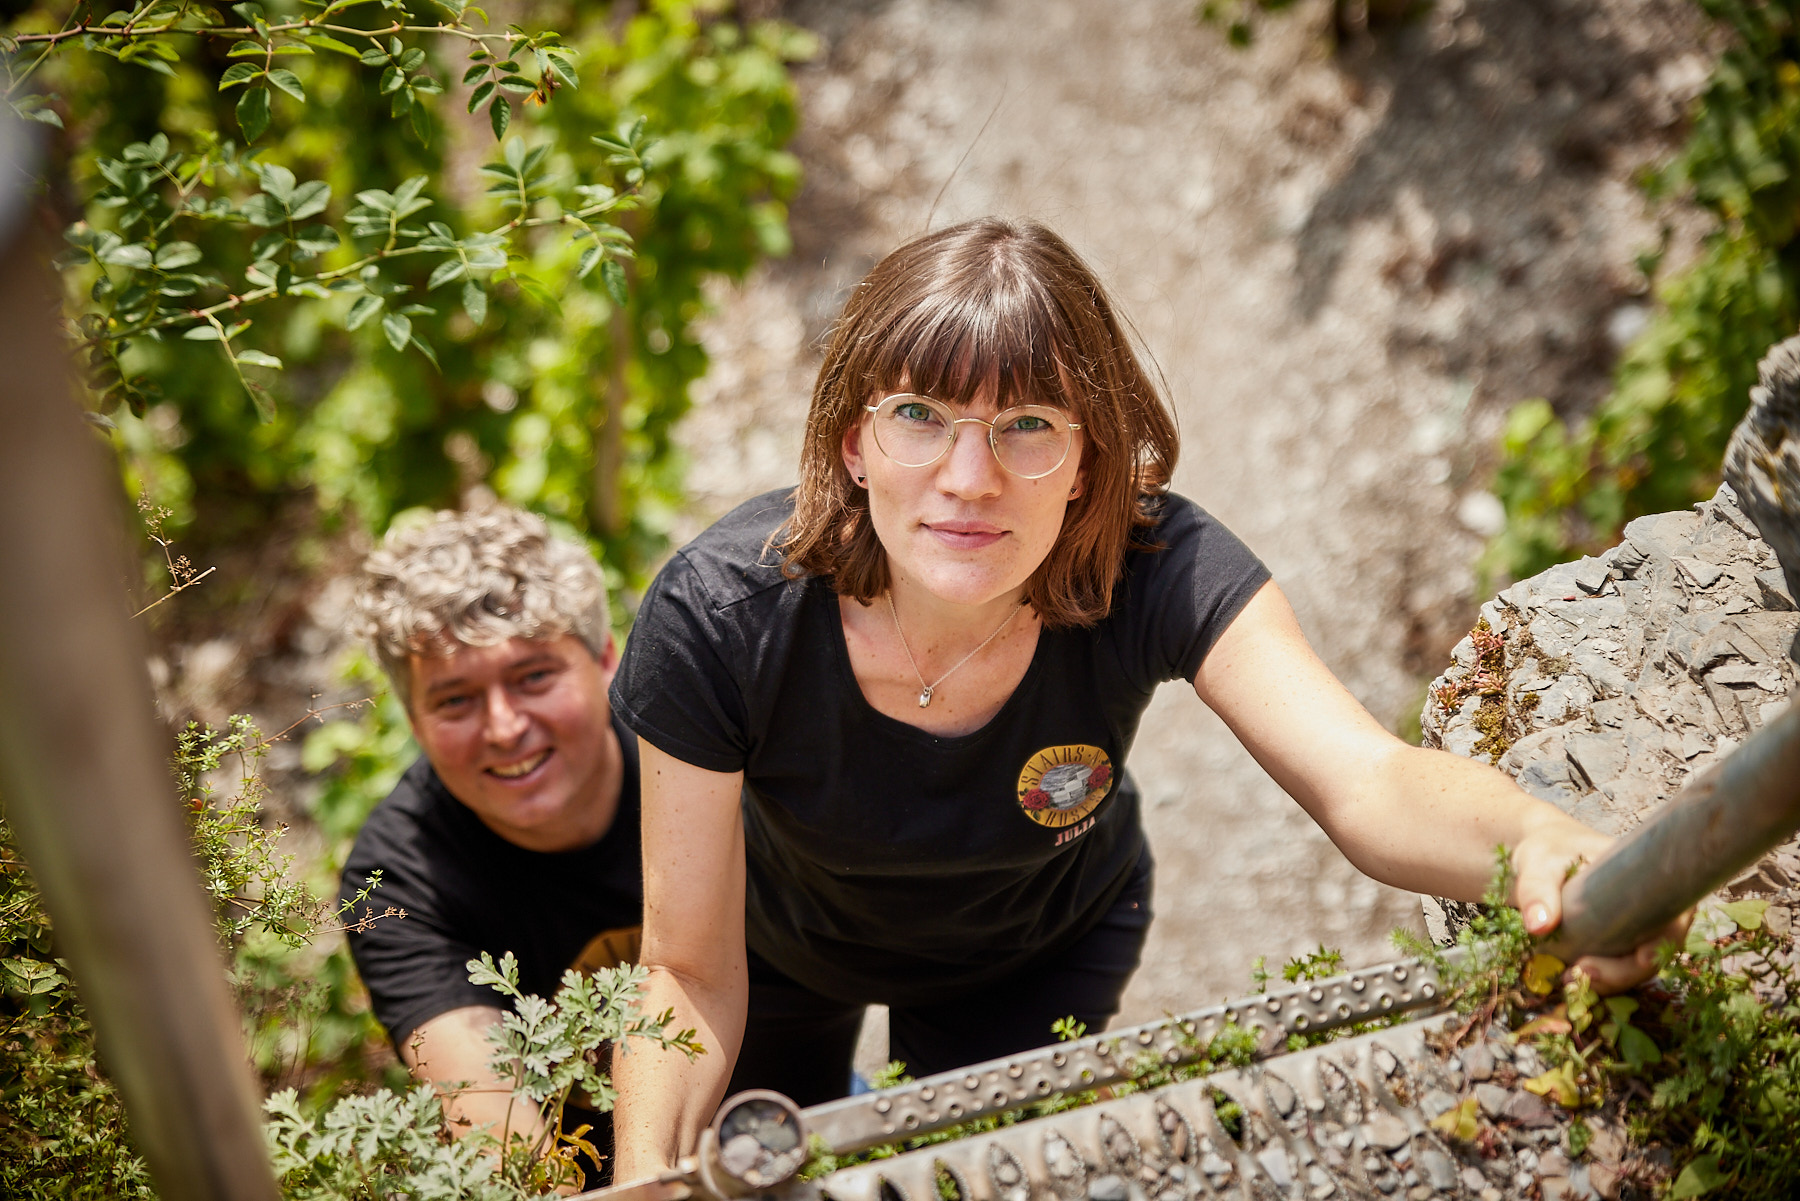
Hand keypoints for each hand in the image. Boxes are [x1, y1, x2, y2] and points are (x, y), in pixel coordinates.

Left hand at [1511, 824, 1690, 993]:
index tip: (1643, 958)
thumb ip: (1537, 890)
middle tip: (1584, 974)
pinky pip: (1614, 971)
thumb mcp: (1539, 862)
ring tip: (1569, 980)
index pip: (1673, 919)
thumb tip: (1539, 926)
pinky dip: (1595, 980)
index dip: (1665, 942)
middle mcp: (1651, 912)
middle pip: (1654, 952)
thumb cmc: (1547, 852)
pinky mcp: (1614, 948)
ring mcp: (1634, 933)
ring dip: (1607, 981)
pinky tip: (1569, 980)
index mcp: (1650, 882)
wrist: (1535, 861)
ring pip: (1633, 968)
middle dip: (1624, 971)